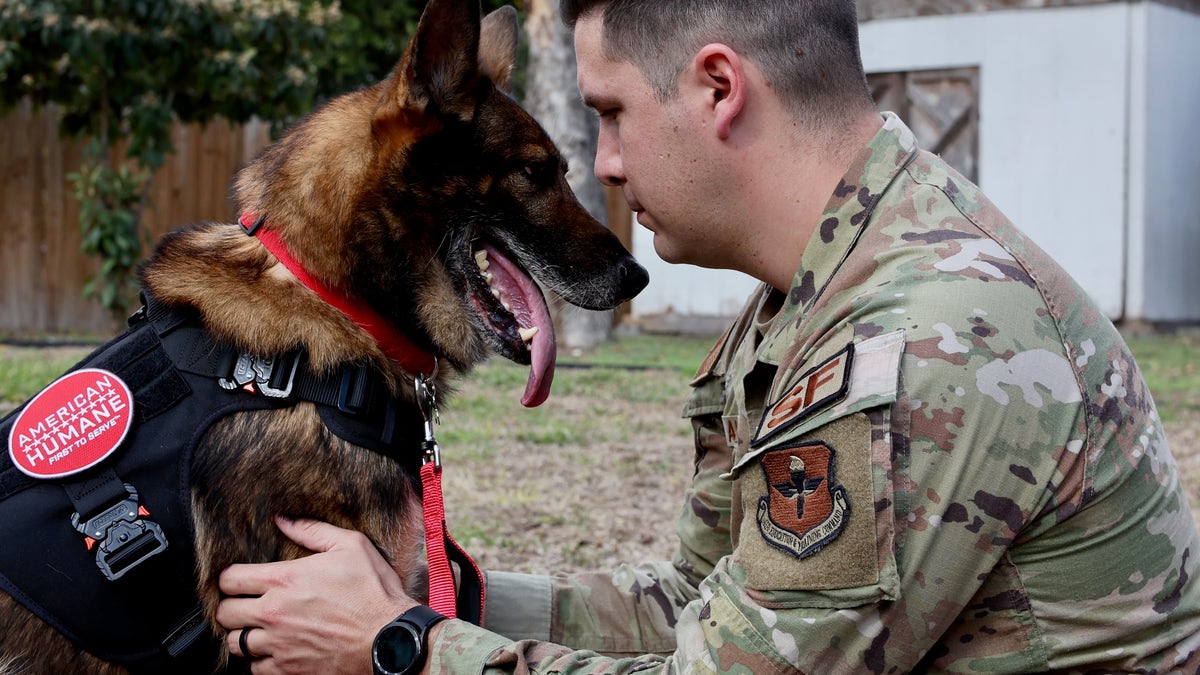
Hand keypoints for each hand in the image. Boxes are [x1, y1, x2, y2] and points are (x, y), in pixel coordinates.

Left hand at [216, 516, 415, 673]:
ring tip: (257, 629)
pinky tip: (274, 649)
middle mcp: (273, 613)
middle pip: (224, 613)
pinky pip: (254, 668)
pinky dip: (260, 660)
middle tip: (246, 605)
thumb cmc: (373, 591)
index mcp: (284, 580)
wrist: (389, 638)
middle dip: (231, 606)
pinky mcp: (288, 669)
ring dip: (243, 634)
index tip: (240, 580)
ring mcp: (279, 644)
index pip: (229, 579)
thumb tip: (282, 520)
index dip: (230, 578)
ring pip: (235, 643)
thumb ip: (312, 530)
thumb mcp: (351, 546)